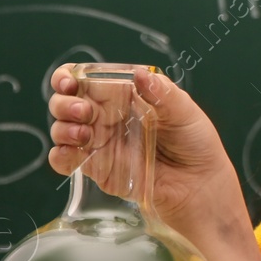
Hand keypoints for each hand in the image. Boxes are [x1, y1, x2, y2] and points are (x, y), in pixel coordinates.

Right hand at [47, 65, 242, 237]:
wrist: (200, 186)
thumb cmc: (196, 144)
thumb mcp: (185, 112)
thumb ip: (162, 93)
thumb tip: (140, 74)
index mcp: (125, 96)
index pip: (86, 79)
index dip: (69, 77)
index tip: (69, 82)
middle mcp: (107, 117)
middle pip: (66, 102)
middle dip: (64, 103)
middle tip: (84, 111)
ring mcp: (100, 143)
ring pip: (62, 129)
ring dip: (62, 128)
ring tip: (84, 134)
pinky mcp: (99, 169)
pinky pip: (66, 160)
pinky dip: (60, 155)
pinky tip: (72, 152)